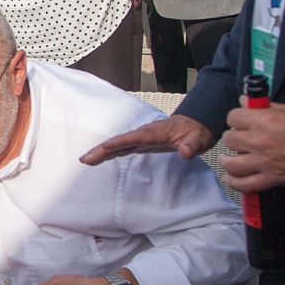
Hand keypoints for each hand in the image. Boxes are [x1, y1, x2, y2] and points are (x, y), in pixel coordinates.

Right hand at [80, 113, 212, 164]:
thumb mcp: (199, 140)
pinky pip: (122, 147)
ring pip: (118, 144)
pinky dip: (110, 152)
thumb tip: (186, 153)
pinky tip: (100, 157)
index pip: (134, 138)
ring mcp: (141, 138)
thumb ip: (192, 146)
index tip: (104, 148)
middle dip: (102, 149)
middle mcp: (144, 134)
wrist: (195, 125)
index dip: (119, 143)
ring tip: (85, 160)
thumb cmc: (196, 132)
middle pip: (119, 141)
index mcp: (155, 132)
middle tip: (85, 159)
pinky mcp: (141, 142)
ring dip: (101, 151)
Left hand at [221, 101, 284, 190]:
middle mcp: (260, 141)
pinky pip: (245, 184)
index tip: (240, 121)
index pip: (233, 117)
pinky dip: (234, 182)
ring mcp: (264, 162)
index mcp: (264, 120)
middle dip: (234, 137)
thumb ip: (265, 106)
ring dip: (228, 160)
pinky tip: (230, 178)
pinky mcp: (272, 178)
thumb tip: (245, 100)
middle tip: (240, 139)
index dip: (236, 118)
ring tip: (229, 158)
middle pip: (230, 139)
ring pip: (231, 163)